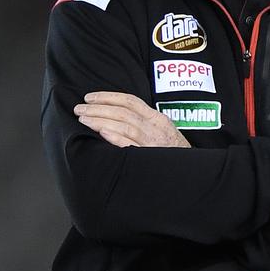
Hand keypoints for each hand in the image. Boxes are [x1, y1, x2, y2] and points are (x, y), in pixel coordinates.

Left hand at [75, 91, 189, 147]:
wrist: (190, 174)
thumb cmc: (173, 154)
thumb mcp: (162, 133)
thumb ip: (143, 124)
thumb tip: (115, 118)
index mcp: (158, 119)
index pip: (130, 101)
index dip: (108, 97)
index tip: (89, 97)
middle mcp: (156, 128)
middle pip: (123, 112)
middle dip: (98, 108)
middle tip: (79, 109)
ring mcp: (154, 143)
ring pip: (125, 125)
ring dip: (101, 120)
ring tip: (83, 120)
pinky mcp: (150, 157)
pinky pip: (131, 145)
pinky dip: (116, 137)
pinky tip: (102, 133)